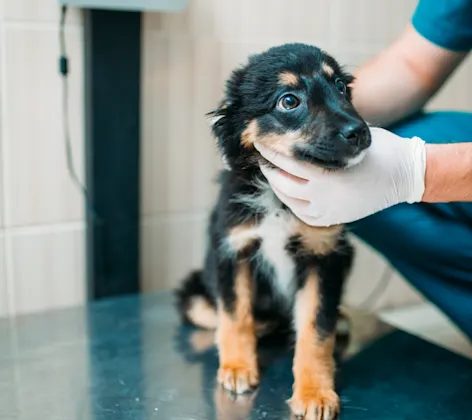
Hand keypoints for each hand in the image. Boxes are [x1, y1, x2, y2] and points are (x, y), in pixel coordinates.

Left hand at [254, 127, 425, 226]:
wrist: (405, 176)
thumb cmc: (379, 150)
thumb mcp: (351, 139)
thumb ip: (324, 140)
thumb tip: (297, 127)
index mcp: (327, 172)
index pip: (286, 160)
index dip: (269, 150)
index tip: (258, 139)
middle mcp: (323, 195)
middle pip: (282, 182)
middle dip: (267, 167)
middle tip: (261, 155)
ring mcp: (327, 210)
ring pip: (289, 199)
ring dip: (276, 184)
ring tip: (271, 170)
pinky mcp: (333, 218)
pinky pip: (303, 213)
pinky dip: (291, 201)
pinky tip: (287, 189)